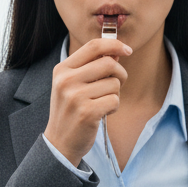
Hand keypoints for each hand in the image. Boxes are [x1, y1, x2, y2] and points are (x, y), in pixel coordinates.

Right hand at [44, 37, 131, 166]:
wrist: (60, 142)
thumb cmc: (71, 110)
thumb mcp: (73, 85)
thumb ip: (92, 67)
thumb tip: (116, 52)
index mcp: (62, 69)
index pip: (93, 46)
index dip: (114, 44)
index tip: (127, 50)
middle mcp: (66, 80)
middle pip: (108, 63)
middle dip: (120, 74)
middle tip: (116, 85)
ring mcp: (76, 96)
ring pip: (114, 83)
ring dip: (115, 94)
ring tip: (101, 103)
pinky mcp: (87, 112)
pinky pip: (115, 100)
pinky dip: (114, 107)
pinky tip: (102, 113)